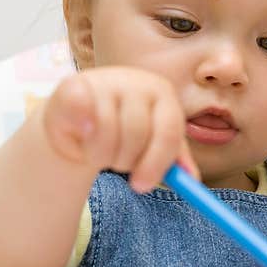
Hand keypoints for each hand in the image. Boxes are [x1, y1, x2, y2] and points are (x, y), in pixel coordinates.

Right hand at [42, 67, 200, 192]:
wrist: (76, 119)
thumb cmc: (121, 132)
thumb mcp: (150, 144)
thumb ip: (173, 160)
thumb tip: (193, 178)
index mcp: (163, 93)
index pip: (170, 130)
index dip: (157, 161)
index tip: (142, 186)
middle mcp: (136, 80)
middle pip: (138, 132)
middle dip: (126, 160)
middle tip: (117, 166)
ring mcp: (104, 80)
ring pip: (107, 131)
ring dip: (101, 155)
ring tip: (99, 151)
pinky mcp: (73, 85)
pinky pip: (81, 116)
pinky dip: (82, 135)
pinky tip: (82, 136)